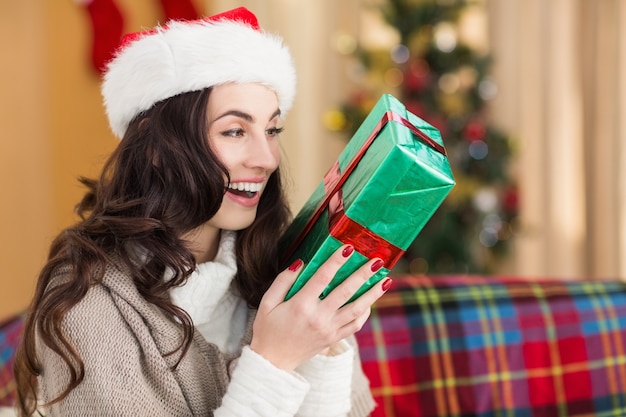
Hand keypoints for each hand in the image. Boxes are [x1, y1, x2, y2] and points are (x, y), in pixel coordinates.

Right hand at [249, 245, 390, 370]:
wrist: (273, 362)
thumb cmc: (267, 329)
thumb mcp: (267, 302)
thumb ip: (283, 280)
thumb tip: (301, 262)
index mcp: (301, 305)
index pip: (322, 278)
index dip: (336, 261)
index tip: (348, 248)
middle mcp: (318, 318)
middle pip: (346, 292)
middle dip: (363, 275)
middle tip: (377, 260)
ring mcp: (329, 330)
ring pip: (357, 309)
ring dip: (372, 294)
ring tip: (385, 280)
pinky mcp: (333, 338)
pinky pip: (355, 325)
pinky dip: (365, 312)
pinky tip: (370, 301)